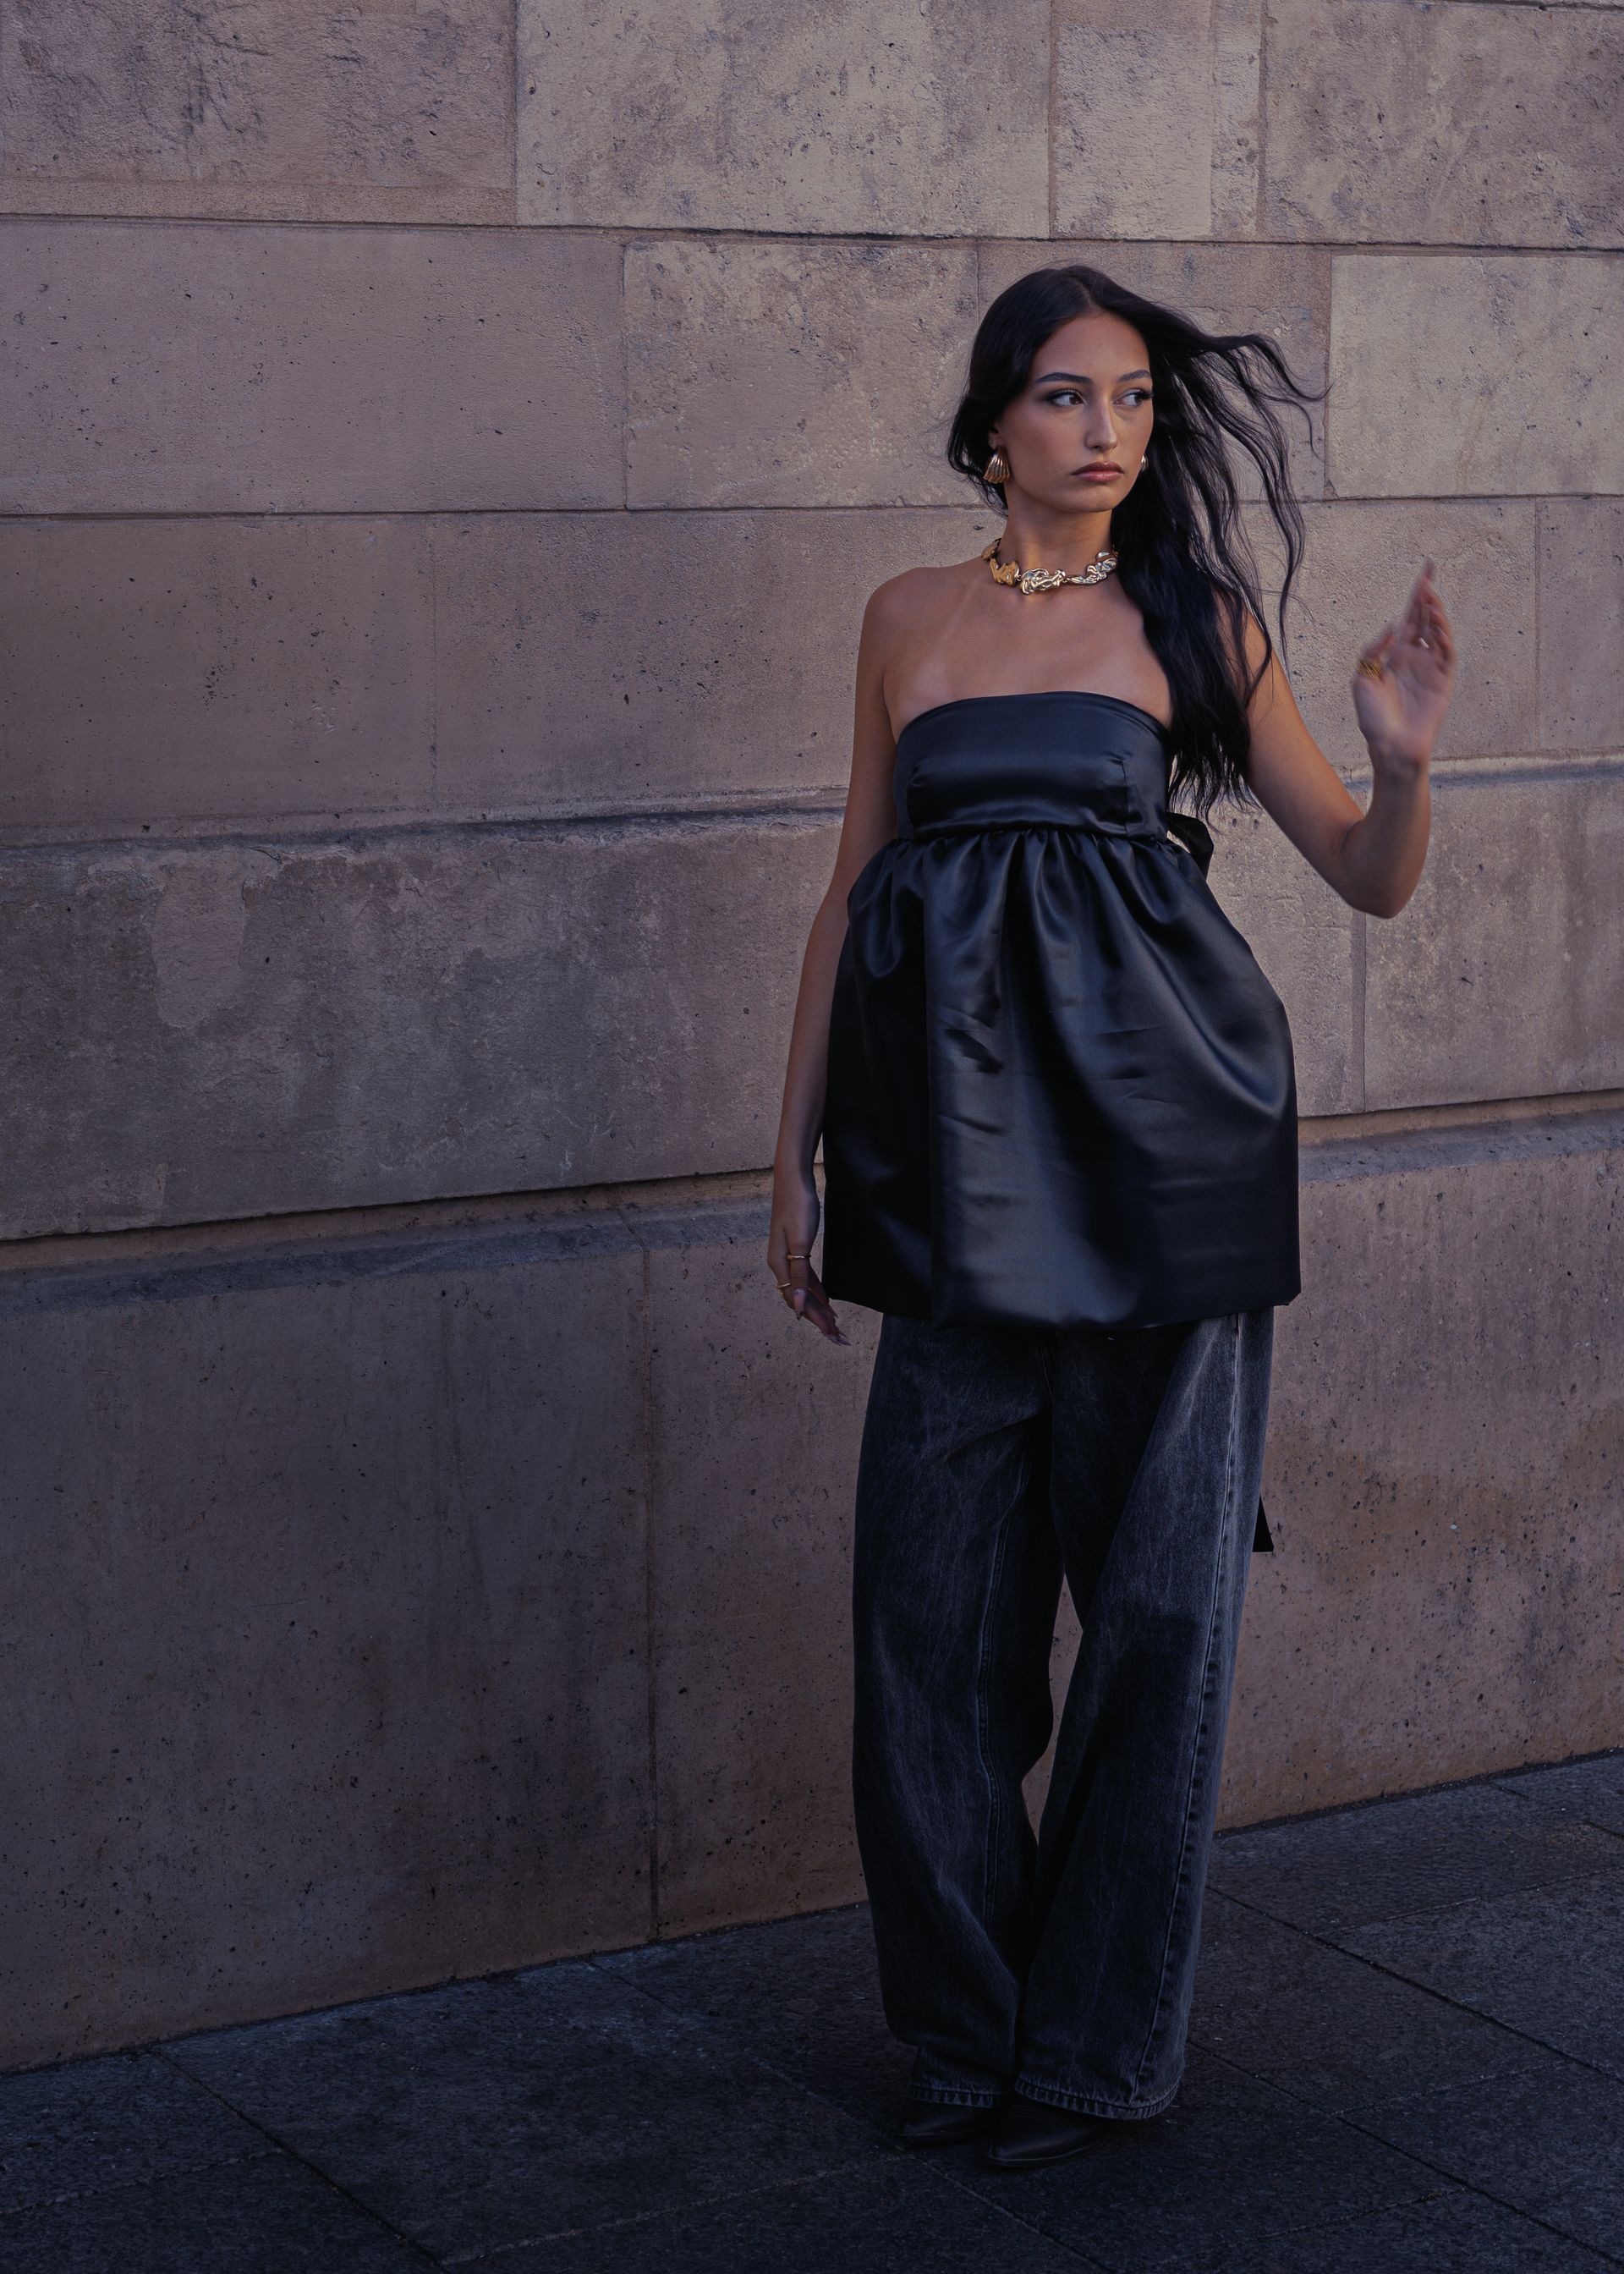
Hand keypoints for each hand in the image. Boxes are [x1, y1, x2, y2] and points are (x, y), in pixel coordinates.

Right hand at [767, 1167, 848, 1343]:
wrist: (794, 1179)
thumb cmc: (798, 1206)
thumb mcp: (801, 1242)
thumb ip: (799, 1275)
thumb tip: (798, 1307)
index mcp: (779, 1264)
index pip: (798, 1301)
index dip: (815, 1319)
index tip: (832, 1334)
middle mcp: (780, 1264)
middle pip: (800, 1299)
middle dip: (819, 1319)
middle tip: (838, 1337)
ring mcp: (787, 1256)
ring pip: (803, 1289)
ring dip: (818, 1307)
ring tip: (834, 1323)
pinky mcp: (795, 1248)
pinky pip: (806, 1277)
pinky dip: (816, 1290)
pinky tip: (825, 1298)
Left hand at [1351, 558, 1456, 772]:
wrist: (1389, 745)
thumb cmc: (1373, 718)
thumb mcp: (1362, 679)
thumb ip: (1373, 650)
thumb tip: (1391, 627)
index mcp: (1396, 654)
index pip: (1409, 617)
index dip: (1417, 595)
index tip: (1425, 572)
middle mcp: (1416, 657)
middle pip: (1426, 619)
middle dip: (1428, 597)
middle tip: (1428, 576)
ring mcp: (1432, 668)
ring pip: (1438, 632)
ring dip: (1436, 614)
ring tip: (1430, 598)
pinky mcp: (1443, 681)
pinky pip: (1446, 654)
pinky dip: (1444, 638)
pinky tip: (1436, 626)